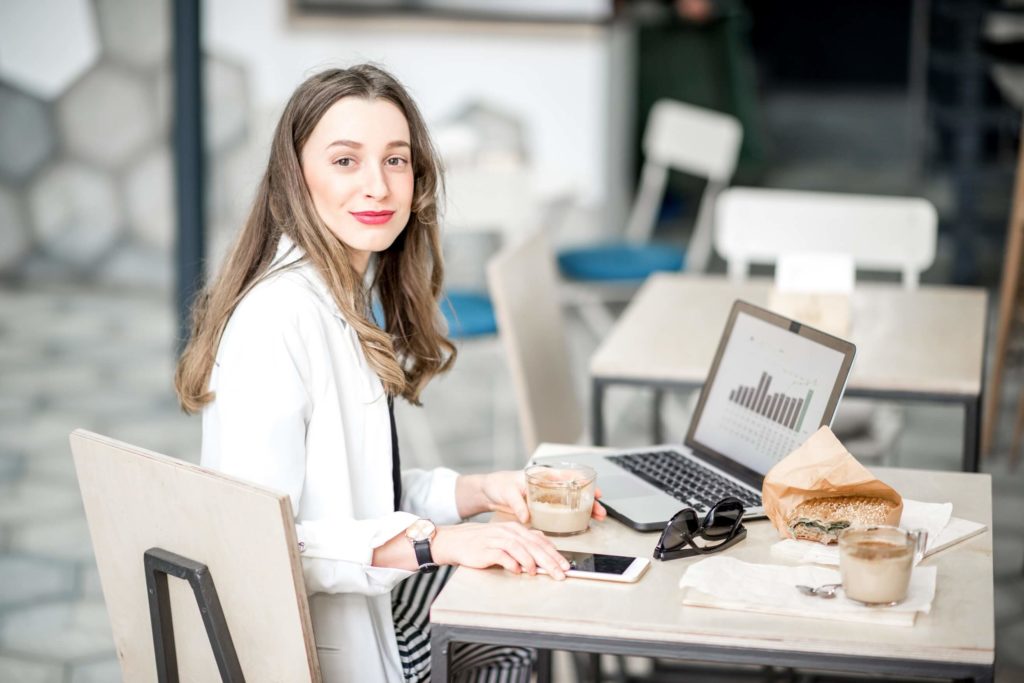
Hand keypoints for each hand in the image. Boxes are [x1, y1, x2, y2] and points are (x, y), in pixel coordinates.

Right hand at [431, 521, 571, 579]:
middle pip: (533, 545)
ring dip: (531, 561)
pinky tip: (517, 570)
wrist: (456, 541)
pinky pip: (502, 555)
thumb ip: (523, 541)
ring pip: (520, 548)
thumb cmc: (482, 542)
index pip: (540, 541)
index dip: (555, 554)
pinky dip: (511, 563)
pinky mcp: (486, 549)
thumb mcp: (505, 538)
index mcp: (515, 529)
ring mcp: (497, 539)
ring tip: (538, 573)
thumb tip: (543, 546)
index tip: (565, 566)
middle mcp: (508, 532)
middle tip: (560, 573)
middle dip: (549, 561)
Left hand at [467, 471, 608, 524]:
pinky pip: (562, 512)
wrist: (489, 492)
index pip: (568, 475)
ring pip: (572, 502)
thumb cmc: (498, 484)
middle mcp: (548, 485)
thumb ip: (518, 503)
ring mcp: (547, 497)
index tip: (594, 491)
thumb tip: (526, 516)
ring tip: (596, 518)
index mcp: (542, 476)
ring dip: (585, 509)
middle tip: (600, 511)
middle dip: (590, 500)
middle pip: (575, 491)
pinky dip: (573, 516)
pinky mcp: (543, 508)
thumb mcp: (507, 492)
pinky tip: (582, 522)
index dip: (584, 482)